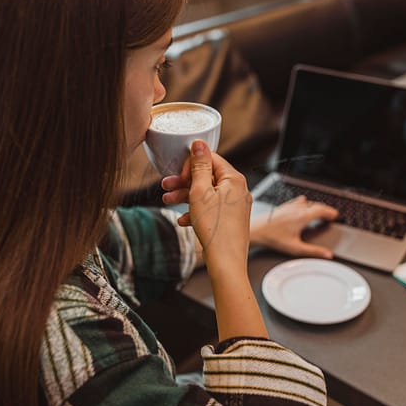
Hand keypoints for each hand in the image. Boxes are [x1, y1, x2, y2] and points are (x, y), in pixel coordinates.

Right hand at [163, 141, 266, 340]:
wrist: (226, 262)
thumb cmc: (214, 228)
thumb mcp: (200, 192)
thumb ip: (199, 166)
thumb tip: (199, 144)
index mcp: (234, 179)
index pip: (212, 159)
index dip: (192, 164)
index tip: (178, 173)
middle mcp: (239, 190)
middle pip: (208, 177)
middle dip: (185, 182)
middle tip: (166, 185)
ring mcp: (236, 206)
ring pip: (208, 194)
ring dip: (187, 197)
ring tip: (167, 201)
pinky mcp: (232, 219)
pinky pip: (212, 209)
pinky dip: (197, 212)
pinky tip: (184, 221)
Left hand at [250, 195, 338, 258]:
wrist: (257, 231)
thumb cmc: (273, 239)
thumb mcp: (296, 248)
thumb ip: (313, 251)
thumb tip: (327, 254)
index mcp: (302, 217)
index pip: (321, 210)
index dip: (330, 212)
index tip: (335, 216)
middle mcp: (296, 209)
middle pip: (315, 205)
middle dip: (325, 209)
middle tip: (330, 215)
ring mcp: (289, 207)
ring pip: (306, 203)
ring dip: (315, 206)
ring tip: (319, 211)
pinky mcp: (282, 207)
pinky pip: (296, 202)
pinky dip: (303, 202)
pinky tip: (302, 201)